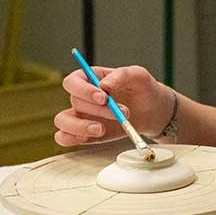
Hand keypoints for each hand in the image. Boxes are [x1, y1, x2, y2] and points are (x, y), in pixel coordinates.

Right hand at [54, 65, 170, 145]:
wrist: (152, 111)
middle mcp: (82, 97)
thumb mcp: (138, 75)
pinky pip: (65, 138)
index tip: (103, 97)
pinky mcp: (84, 133)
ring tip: (102, 129)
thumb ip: (121, 75)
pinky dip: (72, 139)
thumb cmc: (142, 89)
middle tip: (121, 112)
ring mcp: (81, 116)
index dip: (83, 90)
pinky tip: (91, 136)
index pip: (73, 81)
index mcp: (90, 78)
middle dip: (99, 109)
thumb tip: (104, 85)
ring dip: (80, 126)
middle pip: (75, 102)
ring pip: (62, 121)